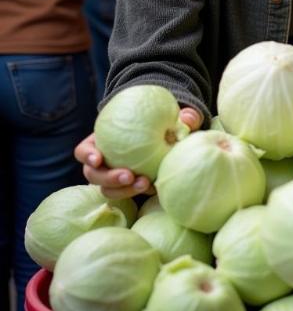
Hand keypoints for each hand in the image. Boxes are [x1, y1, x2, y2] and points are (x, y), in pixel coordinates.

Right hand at [75, 106, 202, 198]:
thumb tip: (189, 119)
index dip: (87, 155)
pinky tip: (154, 189)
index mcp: (101, 143)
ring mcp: (113, 177)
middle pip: (93, 175)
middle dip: (108, 178)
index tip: (98, 158)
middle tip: (129, 176)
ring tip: (145, 185)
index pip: (84, 150)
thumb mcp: (170, 116)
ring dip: (124, 190)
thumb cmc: (160, 123)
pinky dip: (138, 193)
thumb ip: (181, 117)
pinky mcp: (127, 187)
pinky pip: (127, 194)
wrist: (165, 138)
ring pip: (108, 190)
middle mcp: (102, 163)